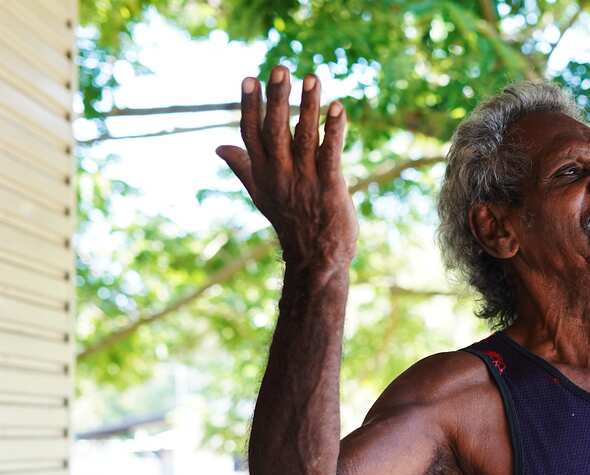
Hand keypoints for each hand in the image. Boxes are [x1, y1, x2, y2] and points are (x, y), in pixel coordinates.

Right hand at [215, 65, 357, 269]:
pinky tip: (338, 108)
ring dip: (309, 105)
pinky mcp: (329, 187)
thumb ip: (243, 167)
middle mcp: (281, 173)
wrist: (316, 258)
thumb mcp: (262, 194)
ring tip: (312, 77)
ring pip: (305, 136)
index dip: (251, 106)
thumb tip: (218, 147)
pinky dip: (335, 130)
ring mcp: (305, 180)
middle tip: (280, 68)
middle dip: (277, 98)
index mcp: (263, 173)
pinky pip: (331, 153)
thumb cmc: (290, 222)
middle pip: (275, 129)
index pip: (251, 133)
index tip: (250, 78)